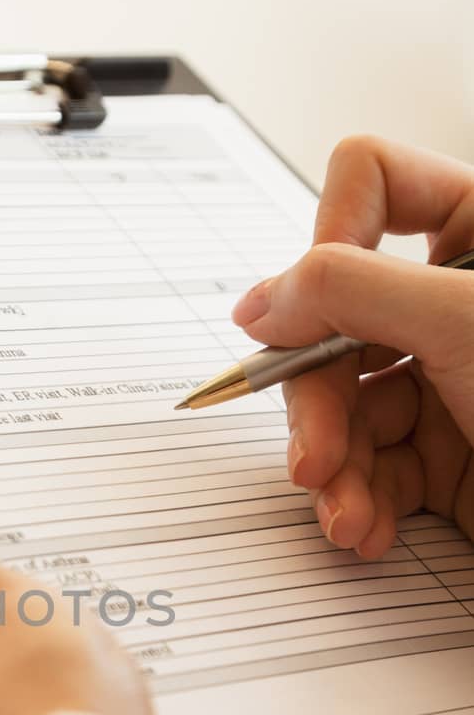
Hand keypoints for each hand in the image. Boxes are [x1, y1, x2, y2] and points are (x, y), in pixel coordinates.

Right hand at [231, 136, 473, 557]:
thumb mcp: (464, 322)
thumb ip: (350, 289)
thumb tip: (261, 301)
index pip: (370, 183)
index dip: (327, 243)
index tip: (307, 312)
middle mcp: (455, 298)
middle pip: (332, 317)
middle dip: (319, 400)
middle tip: (316, 456)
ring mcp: (447, 378)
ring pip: (342, 403)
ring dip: (335, 471)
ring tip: (346, 518)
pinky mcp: (443, 457)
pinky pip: (369, 468)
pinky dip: (359, 503)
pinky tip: (367, 531)